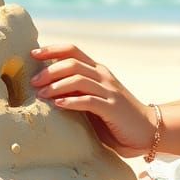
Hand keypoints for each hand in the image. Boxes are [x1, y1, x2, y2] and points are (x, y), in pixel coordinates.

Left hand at [29, 43, 155, 157]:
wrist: (147, 130)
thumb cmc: (115, 118)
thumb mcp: (93, 100)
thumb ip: (76, 92)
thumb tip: (45, 89)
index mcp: (98, 71)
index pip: (73, 50)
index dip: (52, 49)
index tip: (32, 54)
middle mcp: (103, 77)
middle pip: (72, 63)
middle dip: (49, 70)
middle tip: (33, 82)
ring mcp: (109, 91)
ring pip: (79, 79)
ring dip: (56, 85)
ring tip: (41, 94)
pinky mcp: (112, 108)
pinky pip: (89, 100)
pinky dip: (71, 101)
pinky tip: (58, 105)